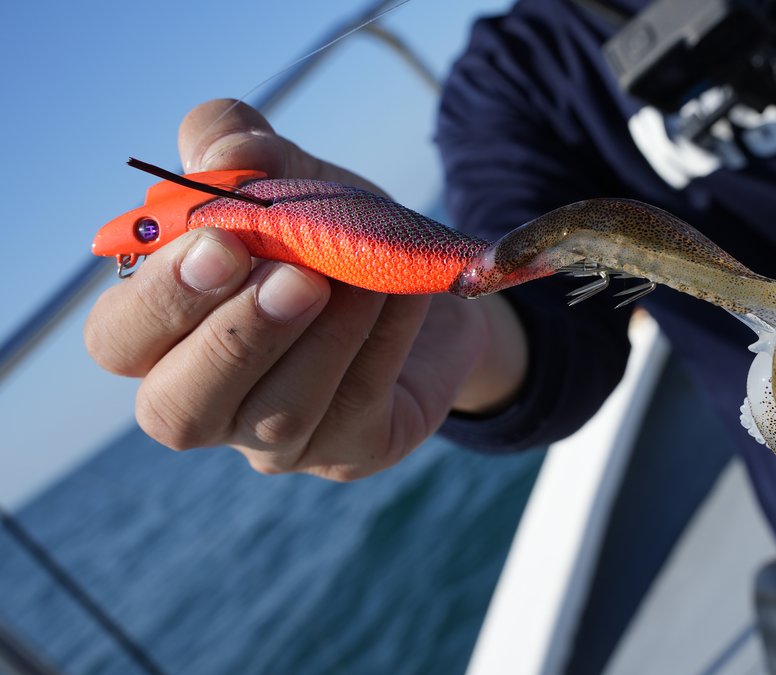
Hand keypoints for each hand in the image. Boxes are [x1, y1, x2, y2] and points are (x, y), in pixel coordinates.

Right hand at [84, 99, 526, 480]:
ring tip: (363, 279)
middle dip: (234, 340)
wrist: (422, 282)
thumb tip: (224, 152)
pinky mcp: (350, 452)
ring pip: (277, 417)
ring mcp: (276, 441)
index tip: (221, 243)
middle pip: (178, 410)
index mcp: (163, 333)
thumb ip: (240, 149)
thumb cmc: (329, 233)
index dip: (161, 300)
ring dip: (323, 340)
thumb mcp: (287, 175)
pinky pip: (357, 408)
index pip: (119, 340)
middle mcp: (206, 400)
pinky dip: (382, 344)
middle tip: (295, 277)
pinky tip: (402, 296)